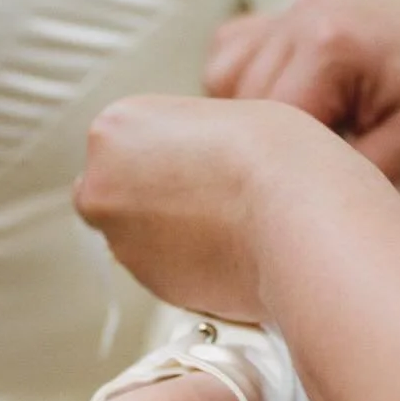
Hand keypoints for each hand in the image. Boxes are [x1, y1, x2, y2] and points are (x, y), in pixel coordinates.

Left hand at [75, 91, 340, 320]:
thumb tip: (185, 166)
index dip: (167, 154)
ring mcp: (121, 242)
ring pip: (139, 238)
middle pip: (118, 194)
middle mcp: (101, 187)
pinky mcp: (150, 287)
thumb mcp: (218, 114)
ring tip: (227, 223)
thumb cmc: (275, 157)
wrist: (298, 218)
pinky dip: (188, 266)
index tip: (198, 160)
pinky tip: (228, 250)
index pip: (123, 145)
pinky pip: (164, 272)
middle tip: (208, 195)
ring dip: (170, 236)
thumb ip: (182, 141)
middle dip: (154, 198)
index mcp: (113, 130)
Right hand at [205, 0, 399, 186]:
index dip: (287, 172)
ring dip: (255, 119)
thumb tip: (280, 196)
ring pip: (224, 80)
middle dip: (272, 148)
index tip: (323, 190)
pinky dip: (247, 87)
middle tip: (330, 167)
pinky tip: (295, 113)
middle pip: (238, 106)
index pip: (265, 128)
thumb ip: (339, 175)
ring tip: (314, 141)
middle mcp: (302, 16)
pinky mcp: (298, 15)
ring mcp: (297, 10)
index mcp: (328, 44)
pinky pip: (236, 54)